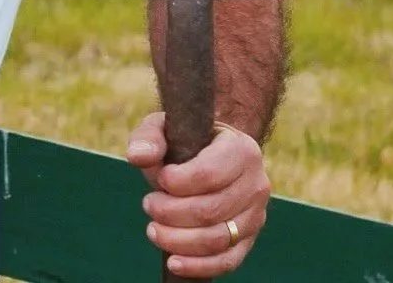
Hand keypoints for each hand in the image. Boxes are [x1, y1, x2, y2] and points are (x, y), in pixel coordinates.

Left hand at [125, 111, 270, 277]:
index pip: (210, 174)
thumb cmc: (184, 140)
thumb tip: (137, 156)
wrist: (207, 156)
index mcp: (242, 150)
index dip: (178, 182)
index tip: (159, 179)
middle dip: (171, 212)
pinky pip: (227, 261)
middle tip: (148, 204)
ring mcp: (255, 215)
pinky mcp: (247, 240)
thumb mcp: (164, 127)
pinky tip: (172, 261)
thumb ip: (148, 137)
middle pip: (211, 210)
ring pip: (218, 238)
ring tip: (153, 229)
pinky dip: (198, 265)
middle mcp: (256, 184)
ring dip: (178, 239)